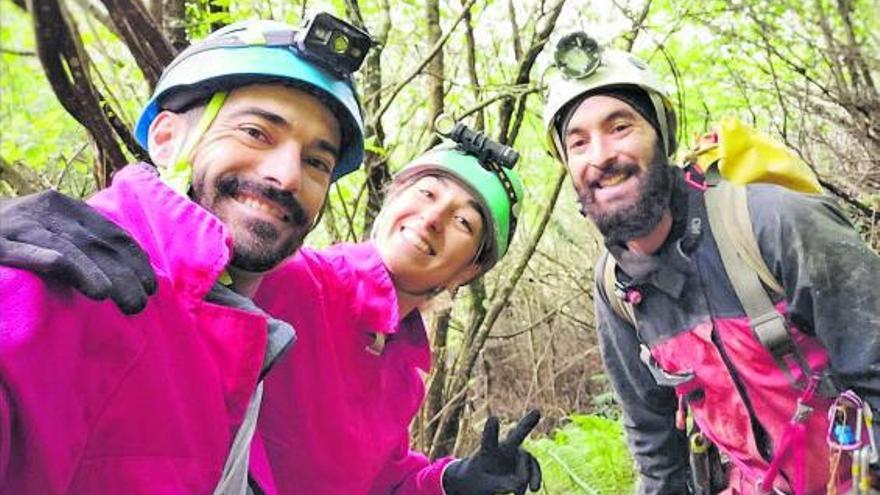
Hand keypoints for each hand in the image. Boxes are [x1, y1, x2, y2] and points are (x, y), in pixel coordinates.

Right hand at [0, 190, 155, 313]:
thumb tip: (124, 275)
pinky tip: (96, 291)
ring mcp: (22, 225)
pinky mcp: (1, 244)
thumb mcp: (45, 234)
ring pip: (76, 251)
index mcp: (63, 206)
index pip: (111, 232)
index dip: (135, 259)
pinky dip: (72, 270)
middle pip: (99, 244)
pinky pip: (42, 255)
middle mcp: (46, 211)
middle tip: (143, 302)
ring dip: (106, 277)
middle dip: (126, 273)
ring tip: (127, 302)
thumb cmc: (5, 237)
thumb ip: (78, 246)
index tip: (152, 284)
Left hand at [442, 409, 541, 494]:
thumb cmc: (476, 478)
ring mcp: (516, 454)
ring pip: (529, 460)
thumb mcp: (481, 484)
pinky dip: (534, 480)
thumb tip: (519, 483)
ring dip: (531, 475)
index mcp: (488, 451)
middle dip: (527, 424)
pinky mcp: (526, 463)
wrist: (482, 479)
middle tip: (537, 412)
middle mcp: (504, 448)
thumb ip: (498, 484)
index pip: (489, 441)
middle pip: (516, 435)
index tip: (493, 419)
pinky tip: (530, 489)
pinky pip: (535, 470)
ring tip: (531, 490)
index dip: (491, 431)